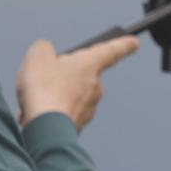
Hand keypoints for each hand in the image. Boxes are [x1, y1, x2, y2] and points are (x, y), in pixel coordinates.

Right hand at [17, 36, 139, 129]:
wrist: (45, 127)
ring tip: (37, 99)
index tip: (133, 42)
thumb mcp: (38, 57)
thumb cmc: (44, 90)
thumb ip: (44, 49)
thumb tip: (46, 52)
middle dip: (63, 76)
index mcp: (90, 65)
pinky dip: (51, 112)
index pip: (111, 51)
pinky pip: (64, 113)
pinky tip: (39, 114)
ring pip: (70, 95)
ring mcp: (89, 107)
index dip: (122, 45)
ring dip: (54, 95)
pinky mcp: (79, 125)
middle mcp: (95, 86)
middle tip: (44, 79)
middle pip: (81, 75)